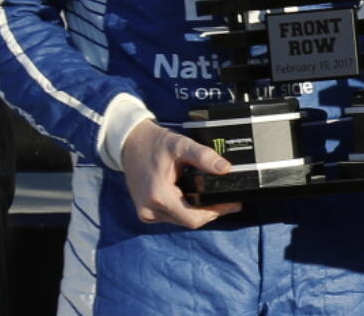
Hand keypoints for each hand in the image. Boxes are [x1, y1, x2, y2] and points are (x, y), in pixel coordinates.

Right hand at [120, 119, 241, 227]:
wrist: (130, 143)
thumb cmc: (155, 143)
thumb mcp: (181, 145)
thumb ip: (204, 156)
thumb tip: (226, 169)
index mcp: (158, 196)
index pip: (193, 217)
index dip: (216, 212)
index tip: (233, 204)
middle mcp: (150, 210)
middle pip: (188, 220)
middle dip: (210, 212)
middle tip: (229, 201)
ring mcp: (146, 213)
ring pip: (180, 220)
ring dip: (198, 211)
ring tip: (217, 198)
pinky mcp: (146, 211)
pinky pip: (171, 215)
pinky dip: (186, 209)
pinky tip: (197, 197)